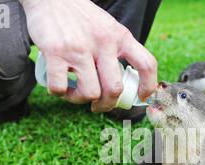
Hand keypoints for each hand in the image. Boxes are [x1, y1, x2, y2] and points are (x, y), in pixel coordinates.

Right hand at [21, 0, 157, 111]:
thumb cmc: (81, 19)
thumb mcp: (108, 29)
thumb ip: (117, 51)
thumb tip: (122, 85)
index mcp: (120, 37)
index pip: (146, 64)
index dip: (148, 86)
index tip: (141, 97)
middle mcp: (103, 42)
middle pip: (114, 89)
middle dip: (106, 105)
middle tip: (98, 105)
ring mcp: (78, 48)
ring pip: (89, 93)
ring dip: (80, 100)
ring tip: (75, 92)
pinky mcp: (55, 52)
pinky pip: (60, 87)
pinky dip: (59, 93)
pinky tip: (60, 85)